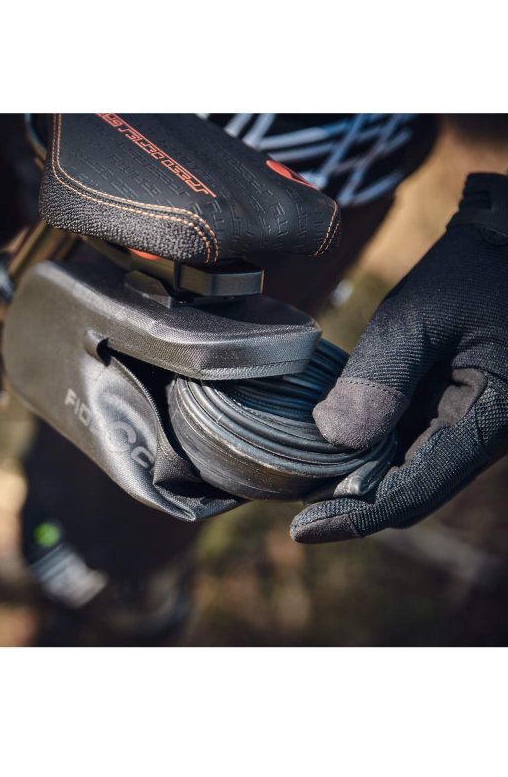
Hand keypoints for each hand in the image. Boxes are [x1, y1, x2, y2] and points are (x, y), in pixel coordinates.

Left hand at [291, 173, 507, 542]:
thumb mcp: (418, 318)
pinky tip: (331, 441)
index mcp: (490, 422)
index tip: (302, 529)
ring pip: (407, 472)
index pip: (414, 492)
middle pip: (409, 492)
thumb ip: (378, 379)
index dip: (356, 517)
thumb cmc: (471, 274)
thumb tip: (332, 438)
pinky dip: (369, 449)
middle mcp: (483, 435)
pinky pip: (409, 444)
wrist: (507, 246)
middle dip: (351, 502)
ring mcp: (469, 425)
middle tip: (291, 501)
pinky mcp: (455, 410)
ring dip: (357, 477)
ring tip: (301, 475)